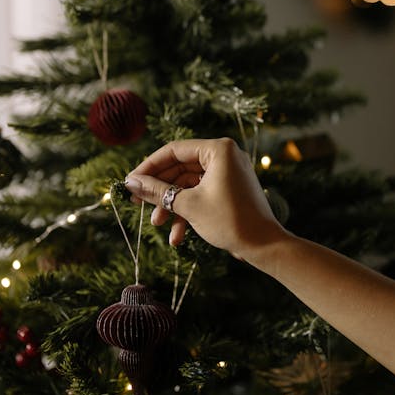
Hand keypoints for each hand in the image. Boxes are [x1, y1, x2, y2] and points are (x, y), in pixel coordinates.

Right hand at [125, 138, 284, 259]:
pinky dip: (187, 211)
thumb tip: (130, 182)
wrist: (264, 245)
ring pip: (188, 184)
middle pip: (179, 168)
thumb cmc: (229, 220)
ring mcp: (227, 172)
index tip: (129, 183)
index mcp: (218, 149)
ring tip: (157, 225)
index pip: (173, 151)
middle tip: (137, 204)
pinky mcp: (229, 188)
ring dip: (172, 205)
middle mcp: (224, 155)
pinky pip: (200, 193)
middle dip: (159, 190)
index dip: (148, 167)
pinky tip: (177, 236)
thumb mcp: (188, 205)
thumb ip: (157, 191)